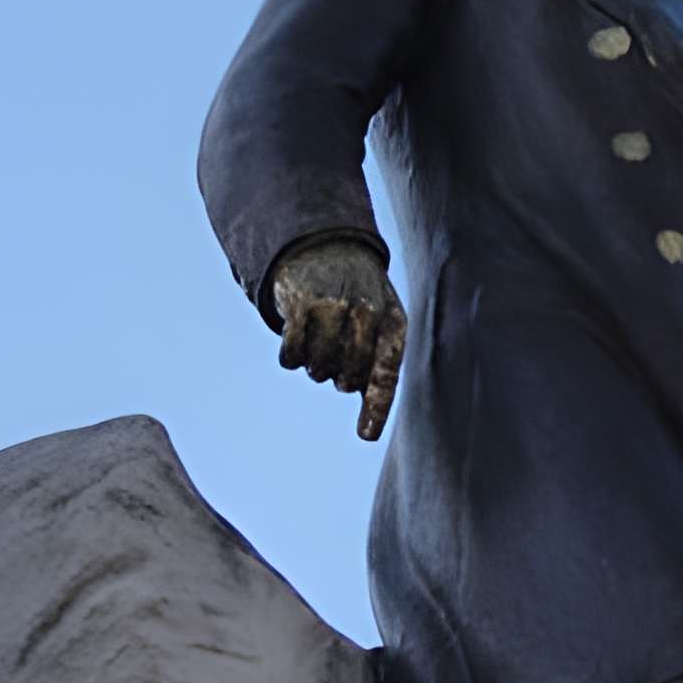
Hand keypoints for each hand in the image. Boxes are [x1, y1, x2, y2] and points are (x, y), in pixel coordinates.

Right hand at [270, 237, 407, 440]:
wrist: (326, 246)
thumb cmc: (359, 297)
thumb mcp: (382, 323)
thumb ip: (377, 369)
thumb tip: (368, 433)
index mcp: (392, 319)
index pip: (386, 372)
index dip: (376, 406)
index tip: (366, 436)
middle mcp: (366, 312)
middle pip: (347, 378)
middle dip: (339, 378)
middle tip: (338, 356)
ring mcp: (332, 306)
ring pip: (317, 369)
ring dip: (314, 366)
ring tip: (320, 342)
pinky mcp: (300, 304)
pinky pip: (291, 355)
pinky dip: (291, 357)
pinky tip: (296, 340)